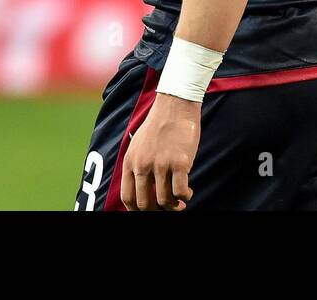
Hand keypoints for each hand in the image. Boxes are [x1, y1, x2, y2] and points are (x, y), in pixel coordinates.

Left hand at [121, 93, 200, 210]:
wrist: (175, 105)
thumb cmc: (159, 126)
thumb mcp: (138, 145)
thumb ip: (137, 165)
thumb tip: (142, 191)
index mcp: (130, 161)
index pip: (128, 197)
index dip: (137, 210)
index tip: (149, 211)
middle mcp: (143, 165)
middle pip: (144, 204)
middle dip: (156, 210)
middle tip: (167, 207)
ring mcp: (161, 164)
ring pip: (165, 201)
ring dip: (174, 206)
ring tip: (180, 201)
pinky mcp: (180, 162)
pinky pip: (181, 192)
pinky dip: (185, 196)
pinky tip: (188, 192)